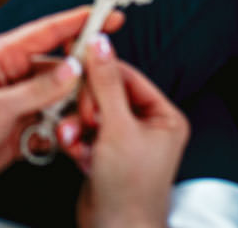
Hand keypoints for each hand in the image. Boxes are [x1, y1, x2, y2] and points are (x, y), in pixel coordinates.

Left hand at [0, 6, 124, 190]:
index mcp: (1, 55)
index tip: (108, 17)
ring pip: (60, 97)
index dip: (80, 22)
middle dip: (82, 82)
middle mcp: (12, 73)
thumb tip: (73, 70)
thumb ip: (39, 90)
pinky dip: (58, 131)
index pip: (48, 31)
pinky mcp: (20, 123)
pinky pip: (51, 121)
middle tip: (96, 98)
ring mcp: (17, 99)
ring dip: (69, 112)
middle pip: (61, 67)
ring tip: (69, 127)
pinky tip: (53, 141)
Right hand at [58, 35, 188, 227]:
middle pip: (105, 94)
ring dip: (77, 125)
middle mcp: (146, 127)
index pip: (128, 77)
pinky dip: (75, 140)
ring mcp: (124, 142)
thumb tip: (101, 46)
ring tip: (73, 138)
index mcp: (163, 117)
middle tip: (84, 119)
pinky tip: (75, 152)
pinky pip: (83, 133)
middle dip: (87, 107)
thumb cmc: (130, 191)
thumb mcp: (118, 128)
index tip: (78, 57)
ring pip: (91, 114)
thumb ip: (106, 84)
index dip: (101, 70)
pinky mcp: (104, 155)